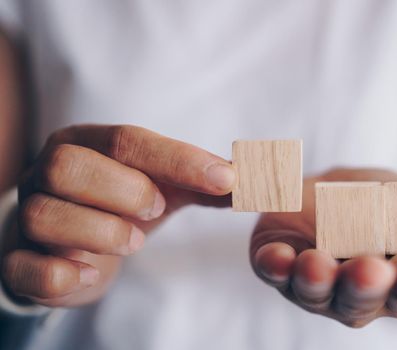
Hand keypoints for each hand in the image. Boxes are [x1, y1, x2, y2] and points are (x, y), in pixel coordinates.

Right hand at [1, 125, 235, 306]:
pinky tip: (90, 273)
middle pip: (69, 166)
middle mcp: (48, 172)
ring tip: (133, 242)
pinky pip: (23, 266)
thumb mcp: (164, 185)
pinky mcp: (19, 260)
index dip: (178, 159)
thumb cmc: (122, 205)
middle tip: (156, 210)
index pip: (127, 140)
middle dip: (124, 190)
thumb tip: (252, 176)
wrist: (73, 241)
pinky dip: (60, 274)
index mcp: (86, 144)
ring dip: (101, 231)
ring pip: (45, 214)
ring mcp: (28, 215)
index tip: (225, 179)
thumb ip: (205, 181)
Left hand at [250, 168, 396, 326]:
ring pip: (314, 290)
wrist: (348, 189)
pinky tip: (276, 255)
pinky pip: (273, 269)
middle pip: (360, 298)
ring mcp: (315, 282)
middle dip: (364, 285)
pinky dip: (273, 264)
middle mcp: (356, 292)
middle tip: (371, 270)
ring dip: (315, 279)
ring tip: (317, 263)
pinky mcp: (279, 263)